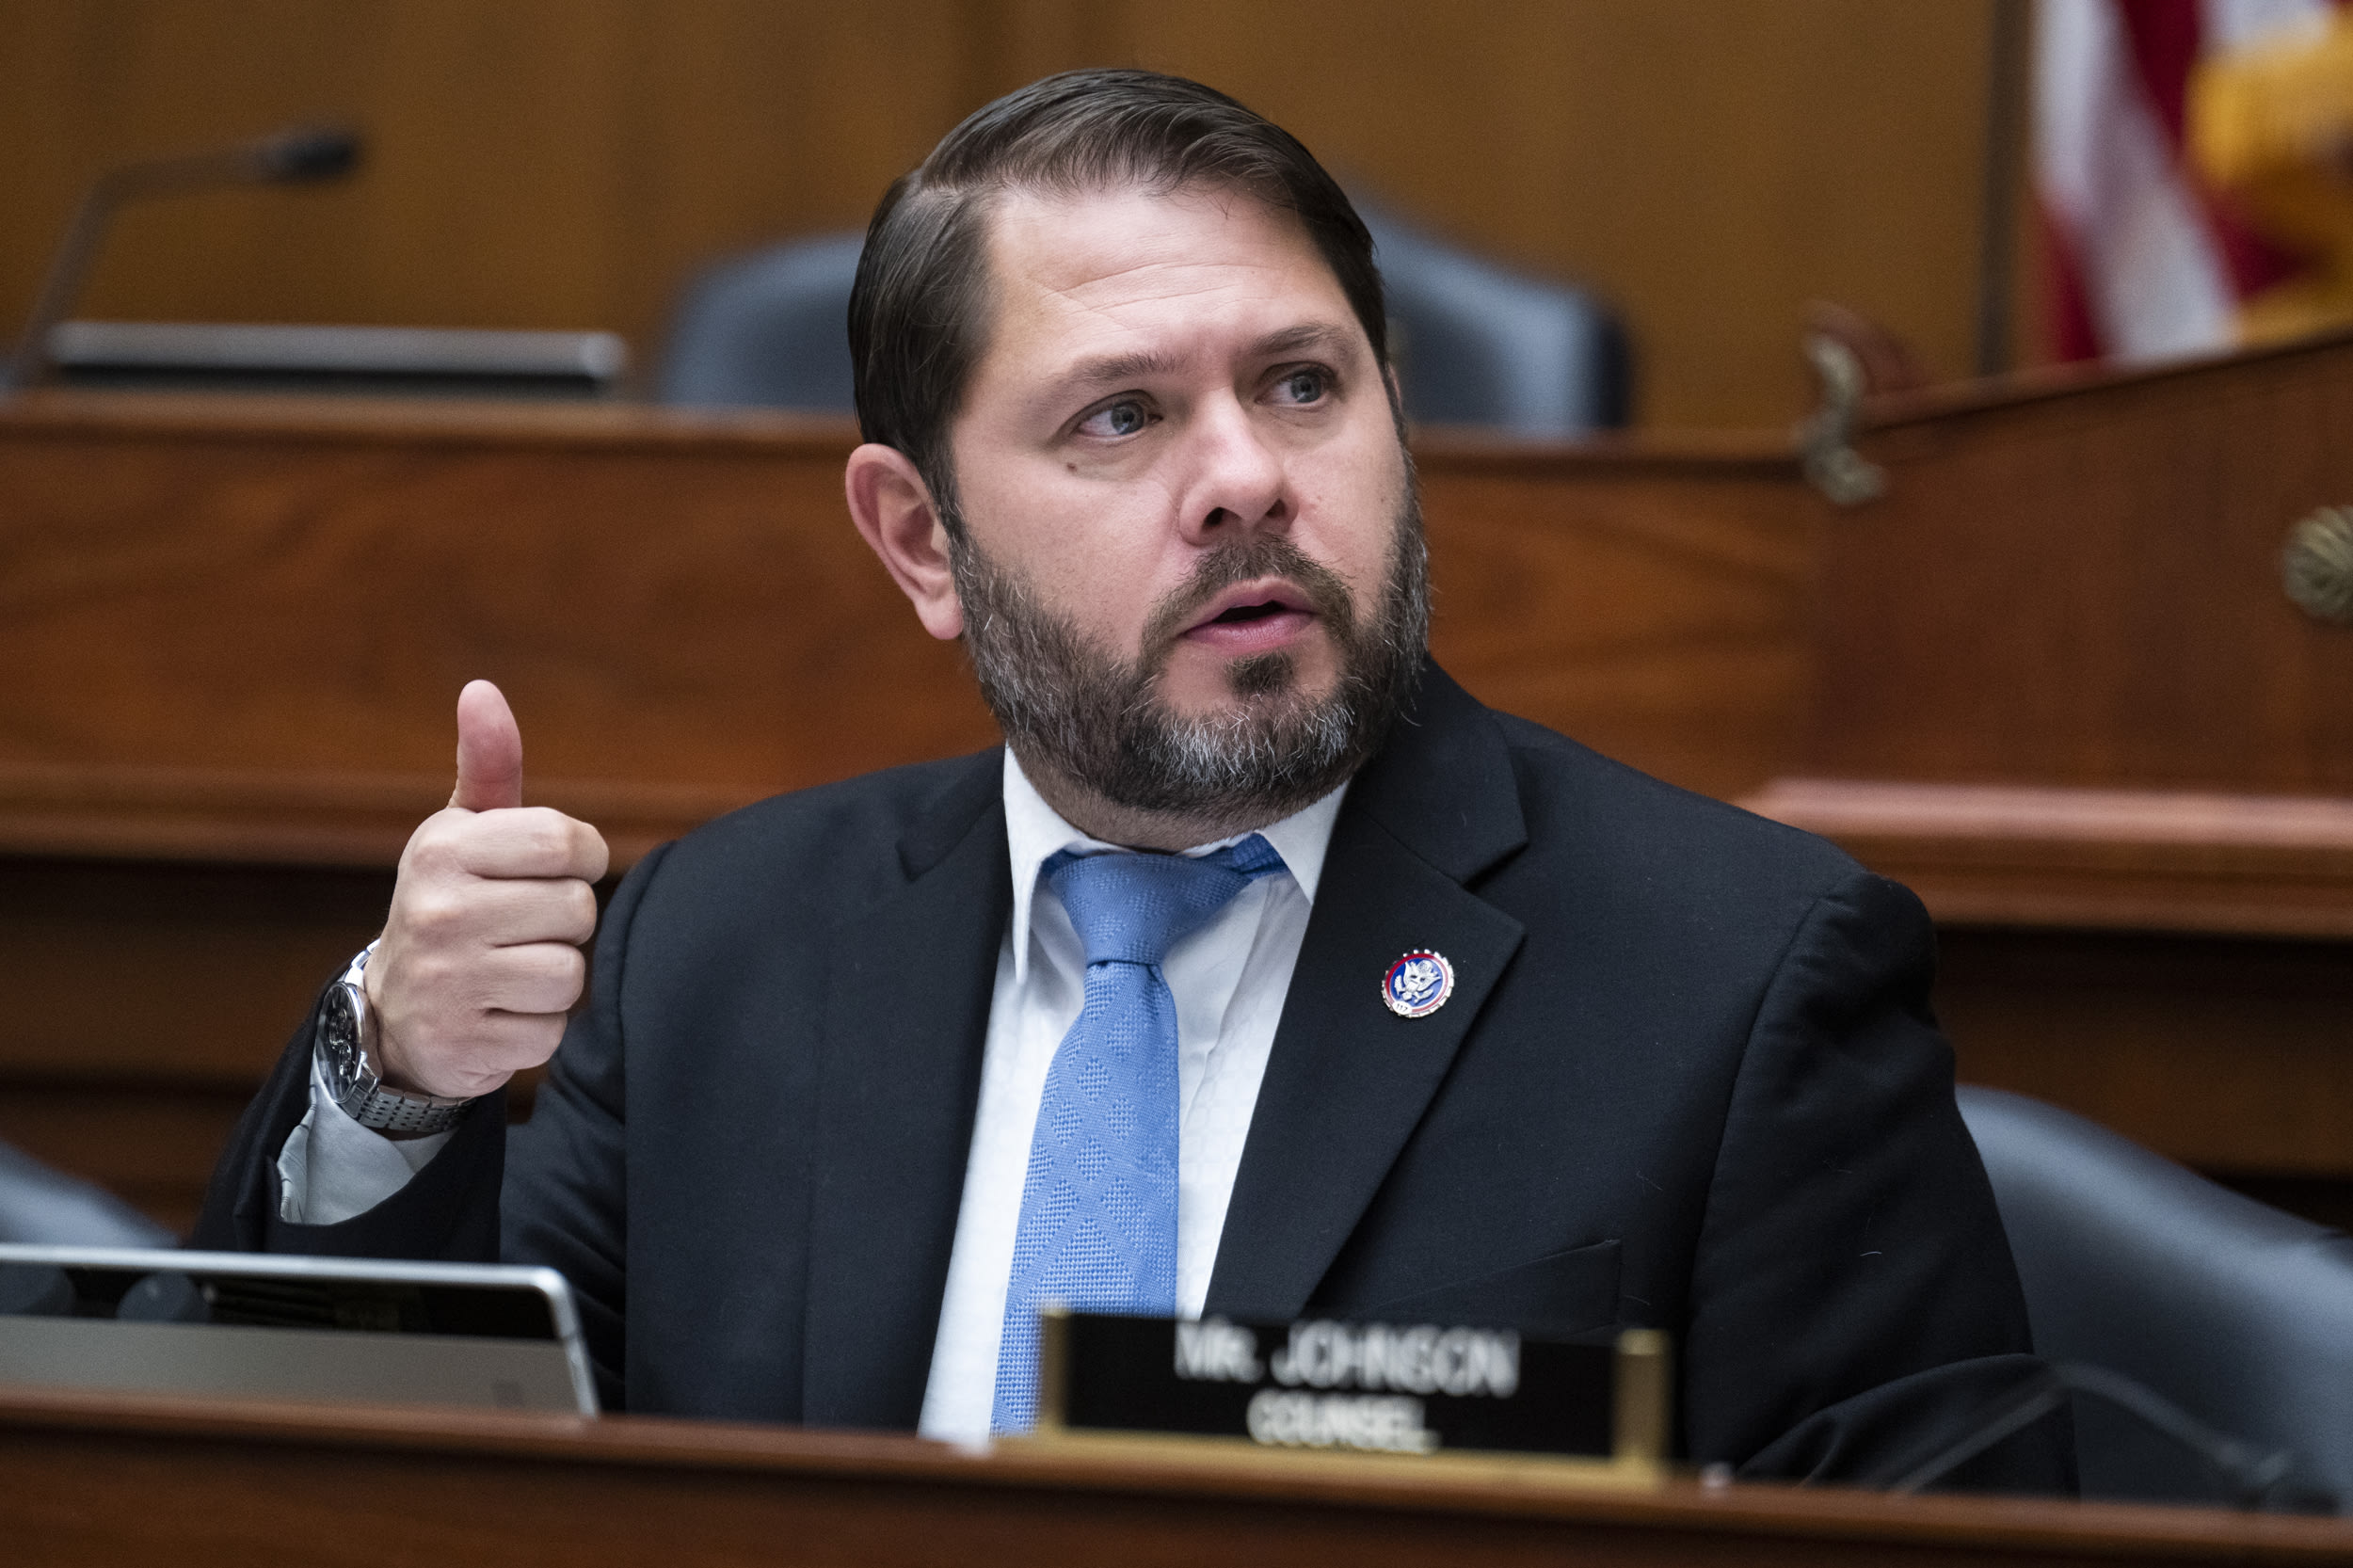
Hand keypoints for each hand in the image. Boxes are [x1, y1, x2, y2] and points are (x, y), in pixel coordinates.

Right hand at [364, 681, 610, 1098]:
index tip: (554, 867)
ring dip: (555, 977)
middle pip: (578, 910)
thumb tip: (482, 690)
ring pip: (569, 974)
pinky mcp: (462, 1045)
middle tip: (519, 926)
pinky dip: (537, 1026)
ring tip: (510, 968)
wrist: (396, 1013)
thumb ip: (488, 766)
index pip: (566, 841)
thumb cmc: (453, 902)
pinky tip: (499, 1011)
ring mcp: (447, 983)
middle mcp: (438, 912)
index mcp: (443, 850)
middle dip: (564, 921)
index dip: (581, 856)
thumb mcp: (464, 832)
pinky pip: (552, 1032)